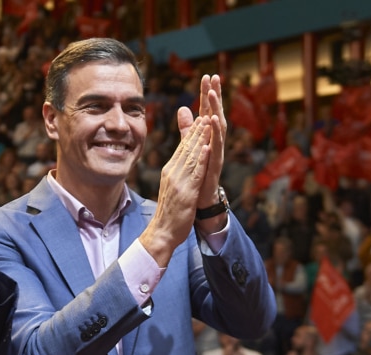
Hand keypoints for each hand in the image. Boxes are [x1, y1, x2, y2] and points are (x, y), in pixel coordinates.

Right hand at [138, 114, 214, 266]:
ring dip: (201, 137)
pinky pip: (195, 172)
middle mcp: (173, 172)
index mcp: (170, 171)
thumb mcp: (174, 188)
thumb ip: (178, 172)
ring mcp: (179, 181)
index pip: (183, 147)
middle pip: (187, 146)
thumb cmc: (169, 212)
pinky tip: (206, 147)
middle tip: (205, 108)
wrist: (162, 232)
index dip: (193, 130)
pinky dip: (201, 158)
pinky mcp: (186, 192)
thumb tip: (180, 161)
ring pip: (192, 155)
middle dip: (198, 127)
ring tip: (208, 120)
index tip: (202, 115)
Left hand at [189, 75, 226, 210]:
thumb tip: (184, 108)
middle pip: (215, 114)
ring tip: (212, 95)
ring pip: (217, 129)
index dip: (207, 94)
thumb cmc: (198, 173)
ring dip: (215, 110)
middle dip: (215, 96)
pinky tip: (214, 122)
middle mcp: (214, 142)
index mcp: (206, 137)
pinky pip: (215, 148)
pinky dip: (214, 135)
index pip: (207, 111)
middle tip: (214, 77)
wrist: (200, 201)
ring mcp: (215, 153)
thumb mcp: (190, 146)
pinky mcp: (214, 165)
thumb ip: (187, 128)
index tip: (207, 75)